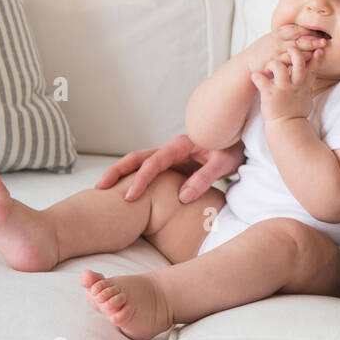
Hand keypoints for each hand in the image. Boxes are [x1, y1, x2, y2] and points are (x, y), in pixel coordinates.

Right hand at [94, 134, 244, 202]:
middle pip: (138, 158)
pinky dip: (133, 177)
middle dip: (117, 171)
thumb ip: (203, 178)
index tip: (130, 197)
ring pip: (139, 162)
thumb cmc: (233, 149)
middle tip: (99, 188)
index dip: (141, 179)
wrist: (240, 141)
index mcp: (181, 145)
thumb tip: (181, 197)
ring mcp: (170, 156)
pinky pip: (148, 170)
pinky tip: (123, 191)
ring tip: (102, 190)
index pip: (155, 163)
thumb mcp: (223, 163)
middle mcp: (171, 148)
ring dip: (121, 174)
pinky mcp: (172, 164)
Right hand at [244, 26, 325, 74]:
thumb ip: (285, 36)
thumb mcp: (272, 40)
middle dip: (312, 38)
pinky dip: (299, 61)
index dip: (308, 29)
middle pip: (297, 36)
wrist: (247, 65)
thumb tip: (302, 32)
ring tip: (320, 51)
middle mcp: (277, 40)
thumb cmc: (262, 53)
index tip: (320, 31)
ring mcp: (275, 51)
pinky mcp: (274, 62)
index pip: (294, 28)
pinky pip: (289, 61)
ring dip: (309, 50)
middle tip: (324, 41)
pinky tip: (308, 62)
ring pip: (295, 48)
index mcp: (277, 33)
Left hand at [251, 45, 324, 123]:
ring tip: (269, 69)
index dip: (316, 57)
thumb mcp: (307, 97)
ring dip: (272, 64)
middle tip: (288, 49)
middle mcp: (295, 85)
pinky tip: (256, 77)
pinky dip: (256, 76)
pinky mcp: (270, 94)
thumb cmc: (296, 113)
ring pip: (279, 66)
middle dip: (294, 52)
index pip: (313, 68)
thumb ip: (308, 84)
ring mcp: (283, 89)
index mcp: (304, 85)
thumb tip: (312, 75)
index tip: (317, 49)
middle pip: (298, 61)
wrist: (287, 127)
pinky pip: (260, 79)